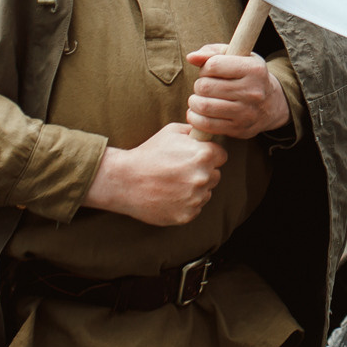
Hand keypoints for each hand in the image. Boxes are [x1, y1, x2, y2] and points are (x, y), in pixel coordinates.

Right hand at [82, 122, 224, 225]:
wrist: (124, 180)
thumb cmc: (148, 153)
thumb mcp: (171, 132)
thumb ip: (194, 131)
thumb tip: (207, 132)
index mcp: (203, 155)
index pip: (222, 156)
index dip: (209, 155)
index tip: (196, 157)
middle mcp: (203, 177)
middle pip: (215, 175)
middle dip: (203, 172)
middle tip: (181, 171)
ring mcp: (195, 198)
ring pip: (206, 193)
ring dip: (195, 189)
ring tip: (173, 183)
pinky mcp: (187, 215)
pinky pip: (195, 208)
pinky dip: (186, 204)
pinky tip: (169, 196)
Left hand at [185, 47, 290, 139]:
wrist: (271, 105)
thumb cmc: (247, 76)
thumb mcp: (238, 57)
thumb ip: (212, 52)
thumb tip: (191, 58)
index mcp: (254, 69)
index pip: (213, 65)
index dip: (205, 68)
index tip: (210, 71)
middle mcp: (253, 92)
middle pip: (205, 86)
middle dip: (199, 85)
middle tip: (204, 87)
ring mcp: (246, 113)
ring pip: (204, 106)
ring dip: (194, 102)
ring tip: (199, 99)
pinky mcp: (238, 129)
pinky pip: (206, 124)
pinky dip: (195, 118)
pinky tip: (199, 112)